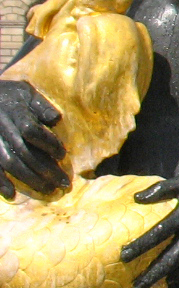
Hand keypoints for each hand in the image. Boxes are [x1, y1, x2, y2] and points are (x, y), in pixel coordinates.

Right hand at [0, 79, 65, 197]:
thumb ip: (42, 105)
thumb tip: (56, 120)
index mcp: (15, 111)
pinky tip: (11, 195)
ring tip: (48, 190)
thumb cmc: (8, 95)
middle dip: (46, 169)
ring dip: (30, 179)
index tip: (63, 155)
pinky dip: (0, 182)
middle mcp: (2, 127)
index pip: (32, 131)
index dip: (48, 144)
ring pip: (10, 163)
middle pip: (24, 152)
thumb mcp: (26, 92)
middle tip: (64, 183)